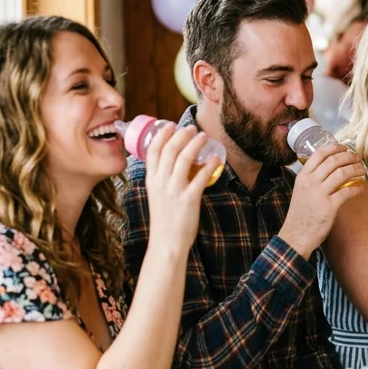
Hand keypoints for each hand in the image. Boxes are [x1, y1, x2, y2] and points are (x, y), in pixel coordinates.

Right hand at [145, 124, 219, 255]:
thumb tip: (176, 165)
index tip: (169, 125)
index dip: (161, 135)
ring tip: (204, 137)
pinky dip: (210, 165)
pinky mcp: (189, 199)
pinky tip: (217, 159)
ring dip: (195, 144)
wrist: (166, 244)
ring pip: (184, 158)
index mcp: (151, 180)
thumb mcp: (157, 196)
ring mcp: (174, 190)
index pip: (153, 151)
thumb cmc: (164, 220)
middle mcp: (160, 182)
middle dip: (181, 135)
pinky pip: (201, 176)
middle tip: (191, 128)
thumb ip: (163, 180)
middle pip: (169, 150)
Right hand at [280, 143, 365, 259]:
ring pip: (342, 173)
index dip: (334, 148)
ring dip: (356, 169)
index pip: (319, 154)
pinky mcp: (329, 207)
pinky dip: (356, 188)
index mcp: (303, 176)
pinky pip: (347, 192)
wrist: (295, 235)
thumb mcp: (300, 191)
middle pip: (333, 161)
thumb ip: (311, 179)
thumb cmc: (300, 214)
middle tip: (357, 158)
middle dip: (349, 156)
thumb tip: (329, 168)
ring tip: (362, 170)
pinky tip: (360, 187)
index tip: (344, 148)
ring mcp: (320, 194)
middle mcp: (310, 182)